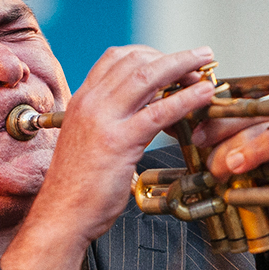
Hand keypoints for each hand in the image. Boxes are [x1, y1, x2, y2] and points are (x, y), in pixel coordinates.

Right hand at [0, 45, 216, 269]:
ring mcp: (103, 120)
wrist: (61, 216)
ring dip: (183, 66)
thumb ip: (112, 122)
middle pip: (136, 61)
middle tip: (199, 59)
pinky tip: (203, 96)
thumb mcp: (90, 141)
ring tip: (207, 66)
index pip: (116, 58)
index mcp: (82, 101)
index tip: (172, 60)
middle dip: (172, 57)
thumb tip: (143, 114)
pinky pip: (159, 112)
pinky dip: (186, 99)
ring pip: (148, 77)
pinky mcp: (119, 142)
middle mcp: (90, 103)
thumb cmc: (78, 187)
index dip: (150, 54)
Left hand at [193, 115, 268, 267]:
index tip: (196, 137)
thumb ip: (207, 150)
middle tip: (213, 163)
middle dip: (227, 137)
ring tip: (235, 166)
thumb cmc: (254, 190)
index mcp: (254, 118)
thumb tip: (173, 132)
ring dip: (251, 148)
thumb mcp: (225, 169)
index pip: (233, 107)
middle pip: (251, 116)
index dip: (213, 119)